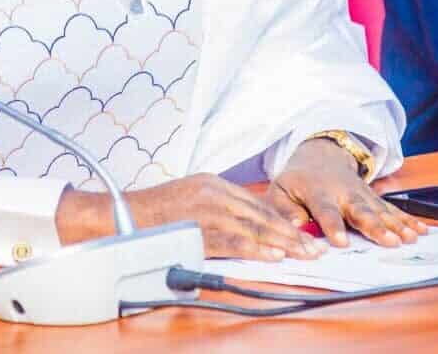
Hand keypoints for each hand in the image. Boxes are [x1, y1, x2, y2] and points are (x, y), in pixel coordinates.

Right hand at [56, 173, 322, 260]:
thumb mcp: (189, 195)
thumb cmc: (154, 211)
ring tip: (303, 253)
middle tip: (314, 247)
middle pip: (260, 214)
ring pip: (252, 227)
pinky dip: (255, 249)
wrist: (122, 213)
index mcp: (212, 182)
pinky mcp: (195, 228)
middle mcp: (212, 191)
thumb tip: (248, 225)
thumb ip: (217, 205)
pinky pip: (231, 241)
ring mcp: (204, 209)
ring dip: (281, 242)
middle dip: (290, 232)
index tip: (303, 233)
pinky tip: (273, 256)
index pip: (257, 203)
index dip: (282, 220)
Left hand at [268, 138, 428, 247]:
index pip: (325, 210)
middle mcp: (342, 192)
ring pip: (380, 210)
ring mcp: (362, 194)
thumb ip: (284, 209)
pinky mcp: (374, 198)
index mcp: (317, 192)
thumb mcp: (280, 190)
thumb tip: (295, 226)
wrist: (320, 155)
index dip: (333, 225)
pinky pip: (392, 209)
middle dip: (375, 226)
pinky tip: (421, 230)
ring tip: (410, 238)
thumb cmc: (297, 181)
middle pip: (360, 210)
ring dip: (396, 224)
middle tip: (389, 241)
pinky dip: (407, 220)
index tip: (341, 242)